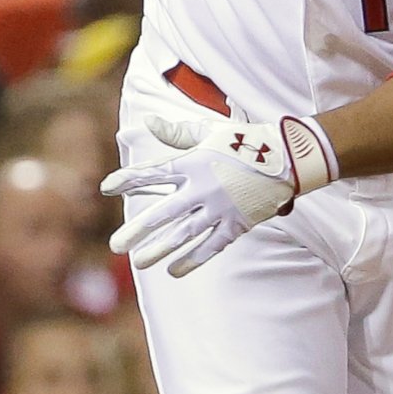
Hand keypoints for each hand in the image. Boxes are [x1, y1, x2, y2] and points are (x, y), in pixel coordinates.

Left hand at [102, 109, 337, 276]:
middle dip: (138, 230)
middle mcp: (202, 189)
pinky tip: (173, 271)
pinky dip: (193, 259)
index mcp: (193, 163)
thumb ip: (176, 133)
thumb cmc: (244, 141)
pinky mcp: (236, 224)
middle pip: (163, 213)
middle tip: (115, 245)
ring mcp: (219, 209)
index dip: (128, 180)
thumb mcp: (209, 131)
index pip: (153, 173)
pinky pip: (212, 246)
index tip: (106, 188)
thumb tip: (147, 122)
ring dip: (160, 250)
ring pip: (184, 235)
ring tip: (139, 262)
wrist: (286, 158)